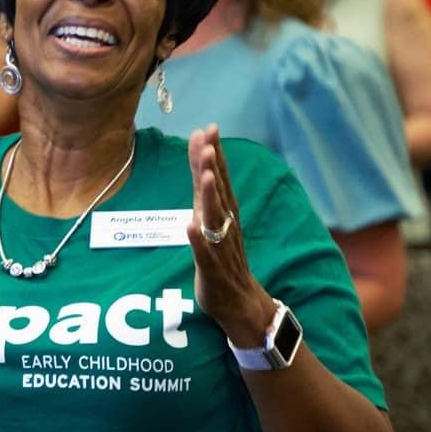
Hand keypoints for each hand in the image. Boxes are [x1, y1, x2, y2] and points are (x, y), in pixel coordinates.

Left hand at [185, 125, 275, 347]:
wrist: (240, 303)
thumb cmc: (222, 259)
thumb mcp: (212, 221)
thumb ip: (205, 193)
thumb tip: (201, 160)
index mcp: (224, 213)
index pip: (217, 178)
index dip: (212, 154)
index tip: (208, 128)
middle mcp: (225, 226)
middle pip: (219, 191)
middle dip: (213, 165)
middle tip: (209, 138)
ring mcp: (220, 247)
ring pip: (215, 218)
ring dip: (210, 196)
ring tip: (205, 174)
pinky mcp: (212, 270)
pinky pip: (205, 254)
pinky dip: (198, 240)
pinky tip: (190, 226)